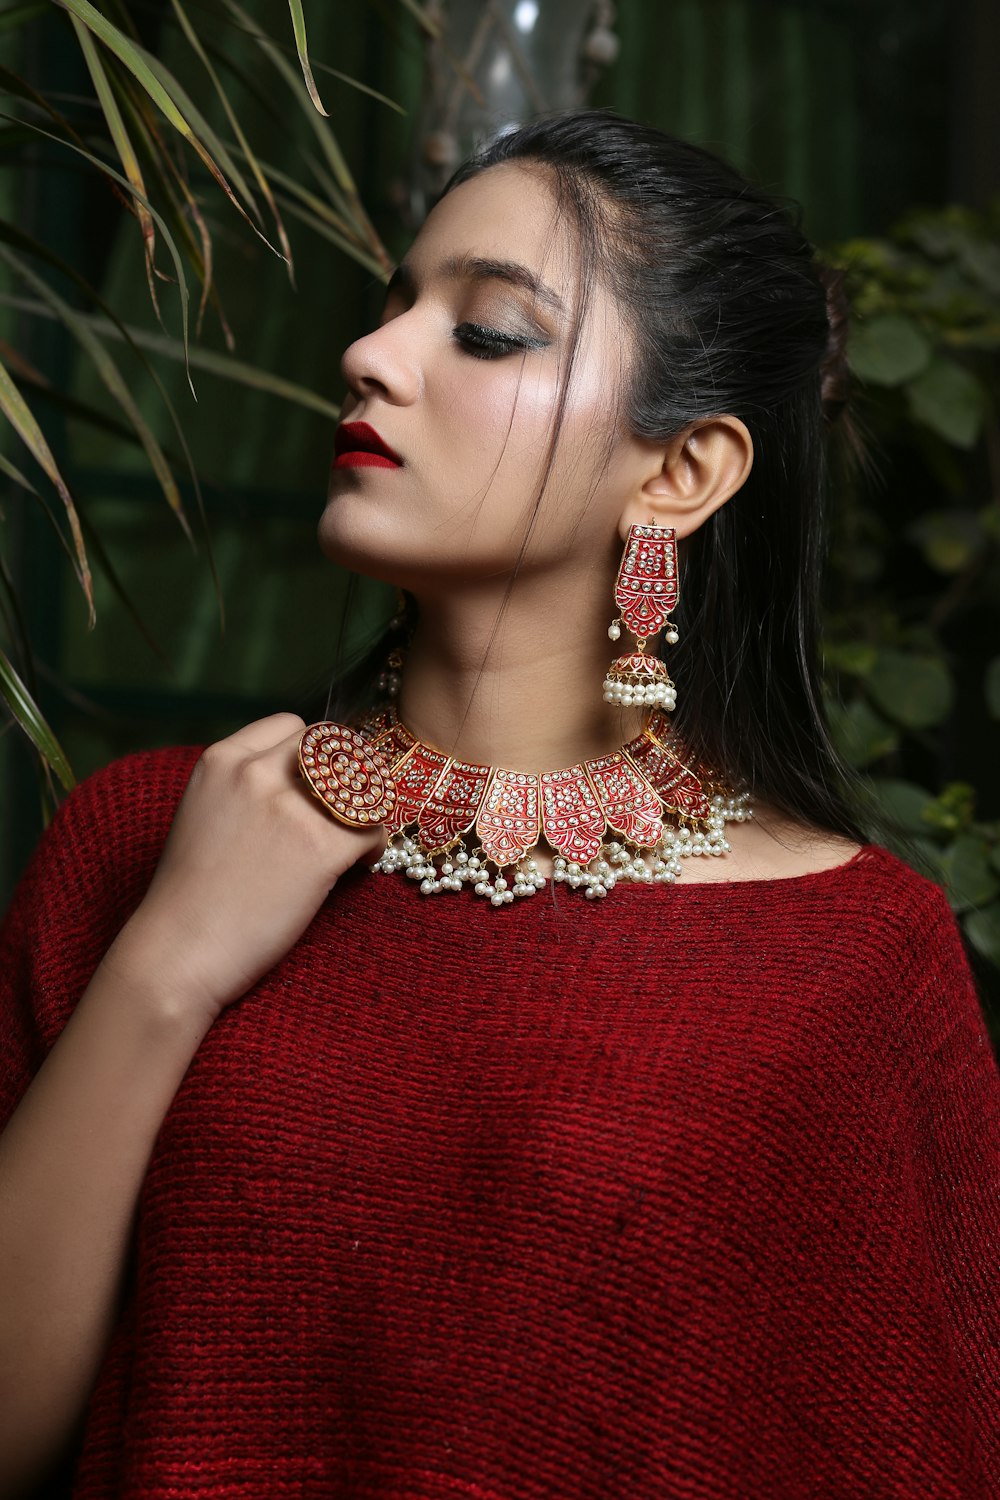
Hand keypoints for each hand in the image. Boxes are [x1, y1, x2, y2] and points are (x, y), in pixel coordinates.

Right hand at [100, 714, 386, 1023]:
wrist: (177, 953)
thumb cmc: (189, 897)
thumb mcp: (203, 814)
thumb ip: (242, 786)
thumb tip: (298, 782)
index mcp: (221, 760)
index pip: (291, 726)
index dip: (312, 756)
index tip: (316, 786)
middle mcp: (255, 773)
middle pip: (334, 747)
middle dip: (347, 777)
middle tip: (347, 811)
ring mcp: (289, 809)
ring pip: (361, 787)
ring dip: (367, 810)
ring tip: (356, 841)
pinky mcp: (319, 849)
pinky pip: (372, 830)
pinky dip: (373, 848)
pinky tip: (357, 867)